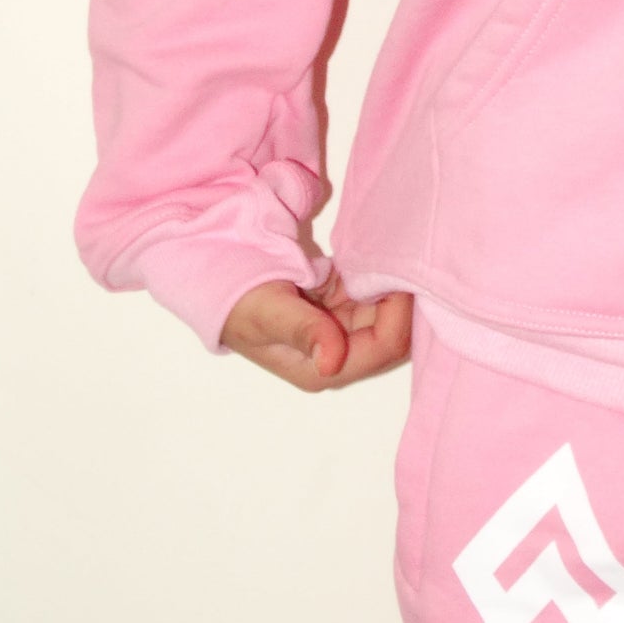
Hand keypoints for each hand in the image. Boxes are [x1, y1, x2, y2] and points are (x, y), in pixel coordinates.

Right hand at [219, 268, 413, 391]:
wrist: (222, 287)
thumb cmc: (242, 305)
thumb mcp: (269, 315)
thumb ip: (303, 331)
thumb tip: (331, 363)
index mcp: (323, 368)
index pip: (384, 345)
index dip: (399, 312)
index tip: (396, 275)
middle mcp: (340, 355)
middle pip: (395, 329)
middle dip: (401, 298)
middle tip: (399, 260)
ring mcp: (342, 331)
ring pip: (388, 311)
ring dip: (390, 284)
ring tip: (389, 254)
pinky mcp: (341, 308)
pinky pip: (373, 293)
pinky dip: (376, 275)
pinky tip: (372, 256)